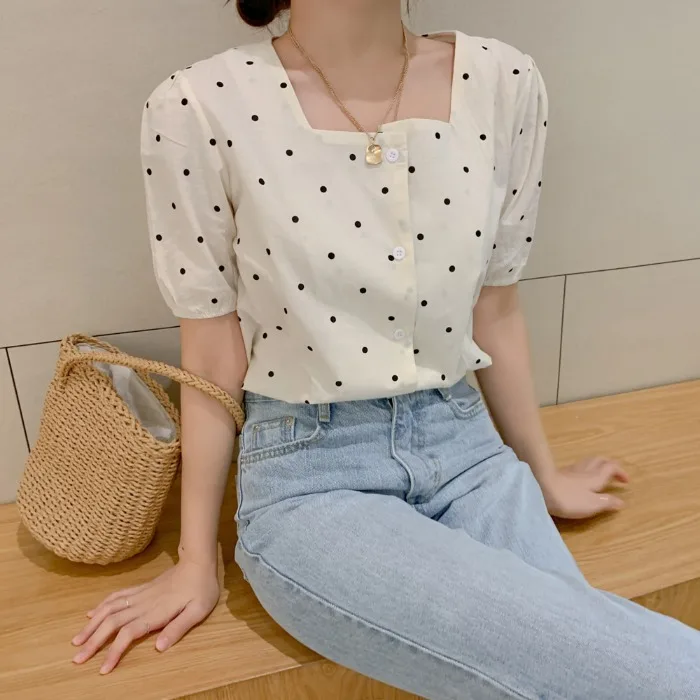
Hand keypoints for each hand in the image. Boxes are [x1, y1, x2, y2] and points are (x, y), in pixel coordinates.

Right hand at [71, 559, 219, 673]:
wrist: (199, 562)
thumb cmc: (202, 589)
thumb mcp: (198, 610)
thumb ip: (178, 628)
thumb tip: (158, 648)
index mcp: (156, 613)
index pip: (129, 634)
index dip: (114, 651)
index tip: (102, 669)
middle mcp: (143, 604)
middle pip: (112, 622)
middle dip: (93, 641)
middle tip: (77, 658)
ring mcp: (141, 594)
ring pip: (110, 608)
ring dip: (92, 624)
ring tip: (77, 639)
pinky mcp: (141, 588)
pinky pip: (117, 595)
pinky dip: (101, 605)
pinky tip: (91, 613)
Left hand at [541, 457, 628, 519]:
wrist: (540, 488)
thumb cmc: (569, 498)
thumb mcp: (592, 504)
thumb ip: (607, 502)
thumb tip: (622, 501)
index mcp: (595, 477)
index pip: (611, 468)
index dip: (620, 472)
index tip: (626, 481)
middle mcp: (584, 470)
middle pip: (599, 460)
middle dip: (609, 464)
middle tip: (614, 473)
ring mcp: (571, 470)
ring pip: (587, 462)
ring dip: (597, 465)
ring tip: (600, 472)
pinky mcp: (559, 473)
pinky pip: (576, 467)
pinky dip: (584, 468)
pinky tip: (580, 475)